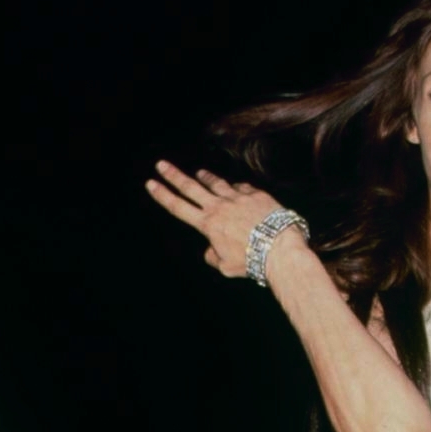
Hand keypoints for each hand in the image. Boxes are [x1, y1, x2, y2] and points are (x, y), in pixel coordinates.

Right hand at [144, 163, 290, 277]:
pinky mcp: (255, 194)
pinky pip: (242, 188)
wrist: (279, 248)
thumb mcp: (226, 266)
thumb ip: (214, 256)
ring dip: (206, 177)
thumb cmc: (252, 261)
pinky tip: (237, 191)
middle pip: (191, 187)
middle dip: (173, 175)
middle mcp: (219, 206)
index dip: (163, 195)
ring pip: (217, 183)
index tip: (151, 184)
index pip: (178, 207)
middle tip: (162, 164)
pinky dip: (237, 189)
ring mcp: (237, 197)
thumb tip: (211, 249)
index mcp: (208, 224)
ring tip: (200, 173)